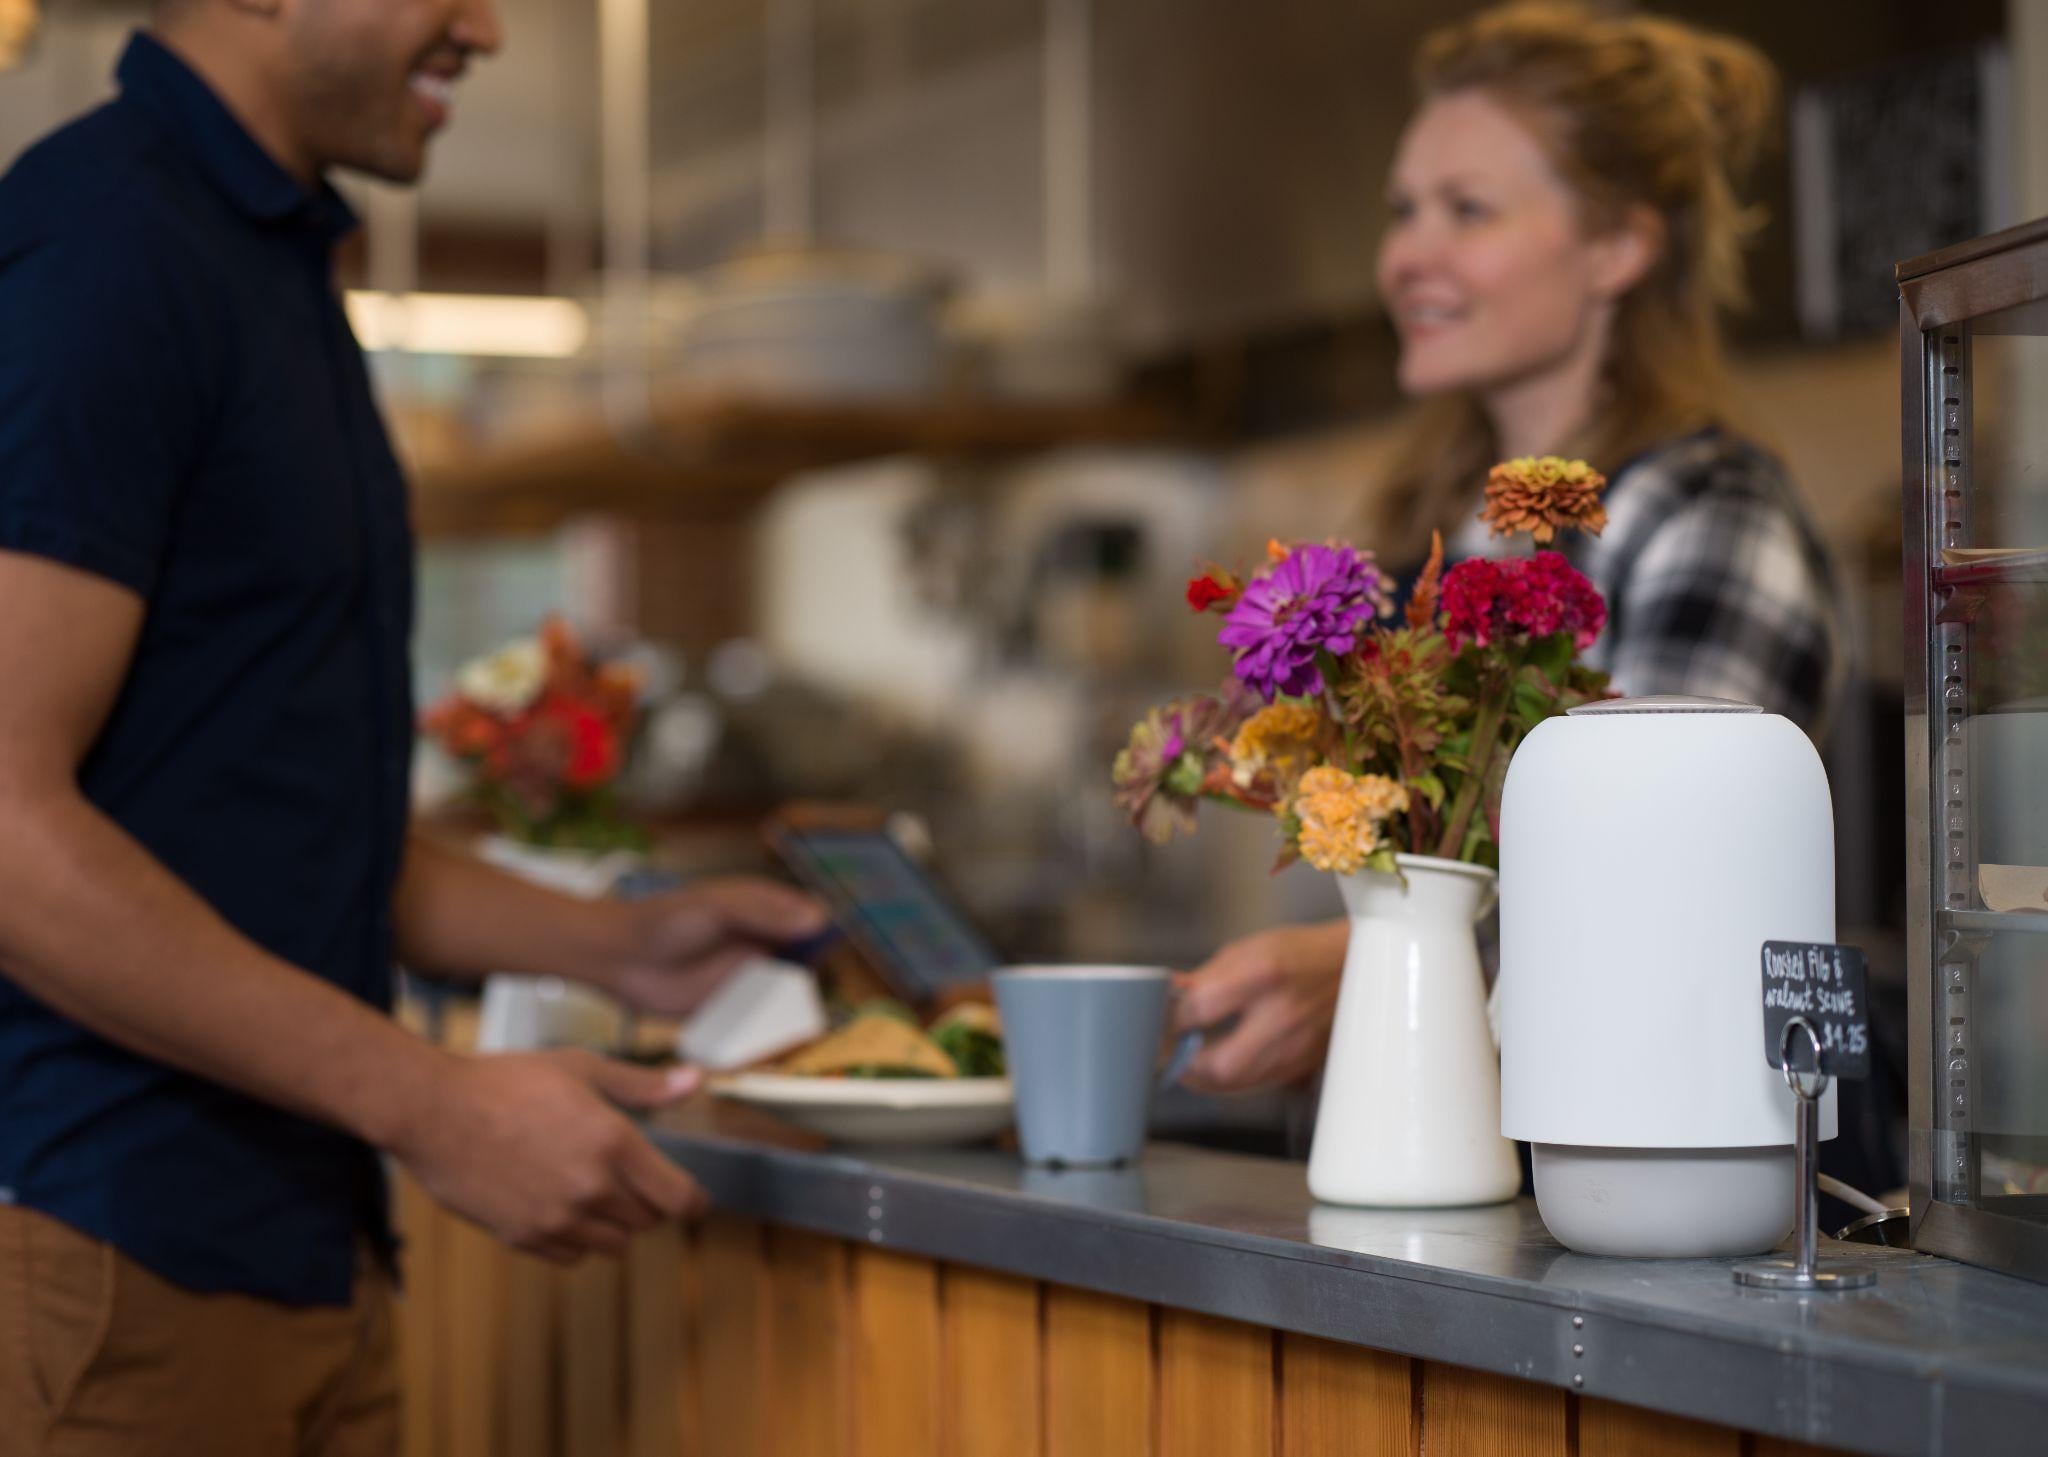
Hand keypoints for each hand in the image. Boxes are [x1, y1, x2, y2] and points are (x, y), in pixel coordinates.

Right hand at [391, 1048, 709, 1261]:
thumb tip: (694, 1081)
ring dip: (615, 1225)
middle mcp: (591, 1188)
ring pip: (614, 1245)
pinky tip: (562, 1207)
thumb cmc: (506, 1081)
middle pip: (648, 1222)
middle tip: (632, 1181)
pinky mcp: (523, 1237)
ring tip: (595, 1192)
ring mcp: (556, 1218)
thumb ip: (642, 1085)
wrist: (432, 1110)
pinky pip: (572, 1256)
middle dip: (649, 1204)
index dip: (694, 1202)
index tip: (694, 1200)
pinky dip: (578, 1240)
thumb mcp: (581, 1068)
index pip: (678, 1198)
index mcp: (614, 1143)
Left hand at [605, 877, 825, 1016]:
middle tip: (820, 994)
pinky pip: (757, 1023)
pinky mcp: (728, 1009)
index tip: (834, 947)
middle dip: (814, 978)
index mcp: (762, 912)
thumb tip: (817, 918)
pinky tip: (774, 1043)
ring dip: (795, 1011)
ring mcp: (745, 980)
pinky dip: (769, 1032)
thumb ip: (764, 912)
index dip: (826, 933)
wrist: (618, 956)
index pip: (808, 921)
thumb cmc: (664, 919)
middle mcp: (760, 946)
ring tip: (802, 1027)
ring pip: (784, 997)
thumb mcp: (716, 906)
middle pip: (803, 963)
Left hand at [1172, 920, 1348, 1093]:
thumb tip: (1170, 995)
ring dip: (1203, 1078)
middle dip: (1185, 1065)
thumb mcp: (1247, 950)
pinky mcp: (1303, 1064)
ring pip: (1236, 1084)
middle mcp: (1282, 1016)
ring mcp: (1296, 1046)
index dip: (1170, 1019)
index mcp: (1263, 975)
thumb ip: (1205, 978)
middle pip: (1219, 1065)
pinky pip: (1256, 1085)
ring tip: (1189, 1061)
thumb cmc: (1302, 954)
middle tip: (1169, 1053)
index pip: (1199, 1010)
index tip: (1159, 1018)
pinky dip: (1230, 1081)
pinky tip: (1219, 1066)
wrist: (1355, 966)